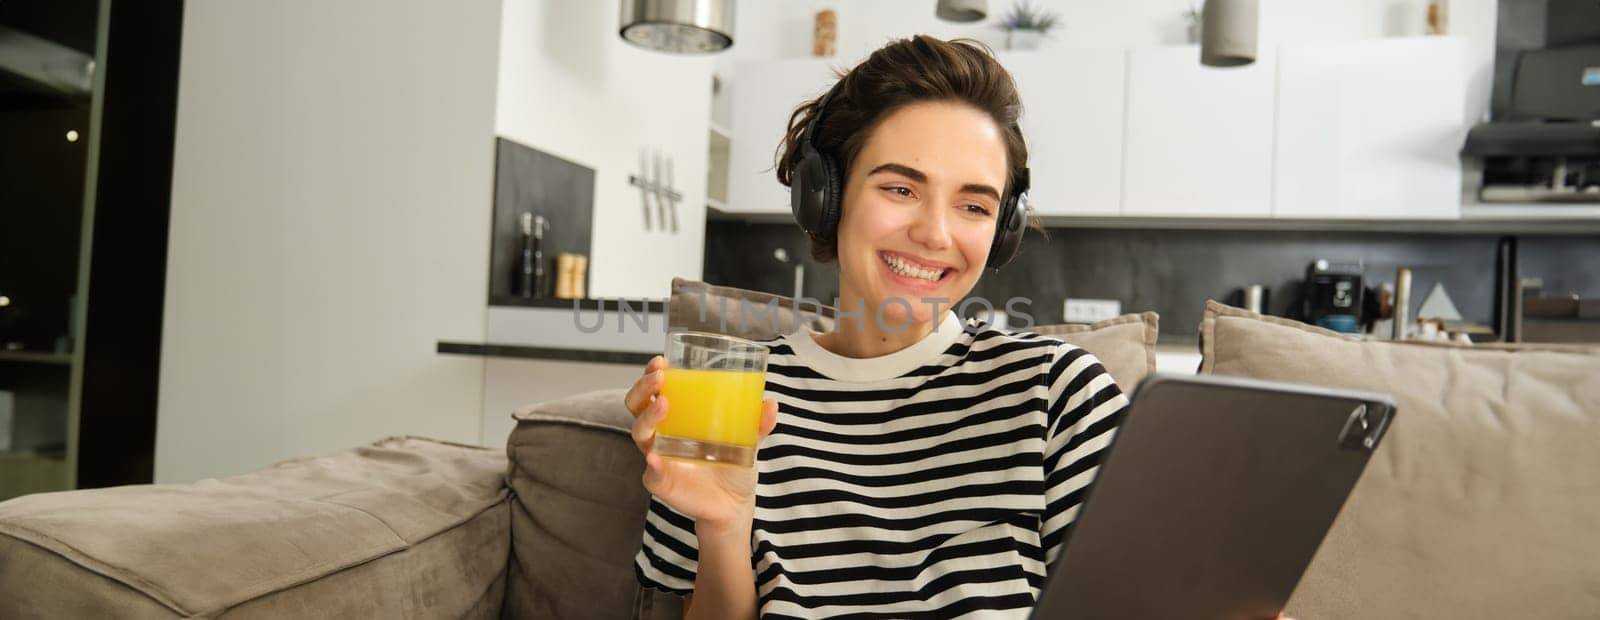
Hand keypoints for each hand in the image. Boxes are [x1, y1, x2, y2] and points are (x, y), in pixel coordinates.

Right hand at [623, 355, 778, 531]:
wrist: (734, 505)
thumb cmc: (733, 466)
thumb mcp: (749, 441)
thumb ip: (758, 424)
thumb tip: (771, 403)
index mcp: (677, 419)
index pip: (654, 390)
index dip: (651, 374)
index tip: (661, 360)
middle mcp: (662, 435)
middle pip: (637, 406)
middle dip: (643, 388)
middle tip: (659, 377)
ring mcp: (659, 458)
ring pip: (639, 433)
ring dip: (648, 417)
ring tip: (663, 404)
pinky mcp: (661, 482)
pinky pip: (650, 473)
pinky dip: (652, 464)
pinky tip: (656, 457)